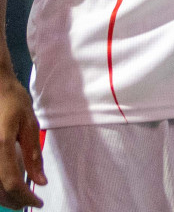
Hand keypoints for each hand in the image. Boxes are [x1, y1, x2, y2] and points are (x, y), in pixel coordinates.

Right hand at [0, 68, 43, 207]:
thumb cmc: (11, 100)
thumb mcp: (29, 124)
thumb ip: (33, 155)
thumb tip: (40, 182)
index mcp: (1, 145)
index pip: (11, 183)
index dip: (25, 198)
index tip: (38, 203)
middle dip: (14, 201)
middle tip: (30, 203)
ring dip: (3, 197)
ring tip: (20, 197)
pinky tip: (6, 185)